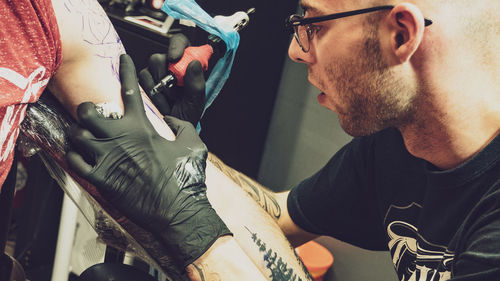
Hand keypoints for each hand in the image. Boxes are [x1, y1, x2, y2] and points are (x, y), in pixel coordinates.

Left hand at [66, 54, 230, 267]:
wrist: (177, 209)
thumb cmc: (186, 177)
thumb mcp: (192, 143)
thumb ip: (179, 125)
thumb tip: (169, 119)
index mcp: (143, 126)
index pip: (131, 89)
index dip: (127, 69)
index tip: (123, 58)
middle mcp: (121, 137)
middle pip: (89, 111)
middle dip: (87, 109)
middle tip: (93, 115)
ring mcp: (107, 158)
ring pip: (77, 134)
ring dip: (80, 133)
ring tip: (86, 137)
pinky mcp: (100, 179)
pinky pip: (75, 161)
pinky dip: (75, 156)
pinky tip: (82, 156)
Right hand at [139, 33, 204, 125]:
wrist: (173, 129)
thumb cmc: (187, 114)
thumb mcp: (196, 101)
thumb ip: (197, 83)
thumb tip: (194, 64)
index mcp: (186, 64)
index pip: (180, 42)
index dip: (176, 46)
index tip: (175, 57)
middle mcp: (168, 66)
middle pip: (158, 57)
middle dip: (164, 75)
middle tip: (174, 91)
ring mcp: (154, 74)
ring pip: (148, 70)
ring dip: (158, 89)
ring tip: (169, 101)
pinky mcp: (142, 83)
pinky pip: (140, 81)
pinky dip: (150, 94)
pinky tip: (159, 102)